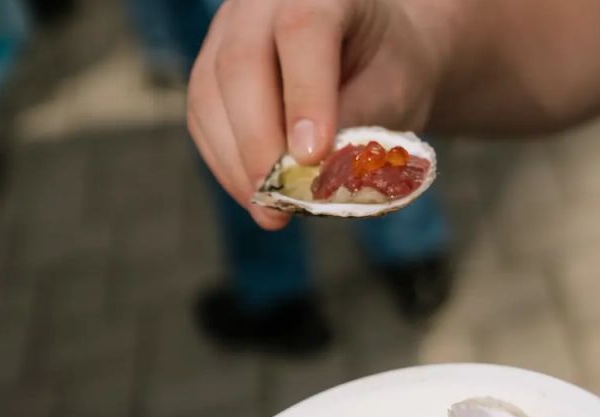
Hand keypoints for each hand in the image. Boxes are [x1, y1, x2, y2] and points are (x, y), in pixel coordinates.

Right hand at [186, 0, 451, 227]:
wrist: (372, 55)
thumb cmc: (389, 70)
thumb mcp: (396, 91)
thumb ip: (360, 121)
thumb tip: (315, 173)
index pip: (302, 31)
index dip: (304, 96)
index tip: (312, 158)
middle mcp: (261, 2)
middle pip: (241, 64)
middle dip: (260, 143)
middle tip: (283, 203)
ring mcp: (227, 34)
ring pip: (210, 96)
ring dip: (238, 165)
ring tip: (272, 212)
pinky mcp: (210, 74)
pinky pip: (204, 122)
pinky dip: (227, 167)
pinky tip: (258, 197)